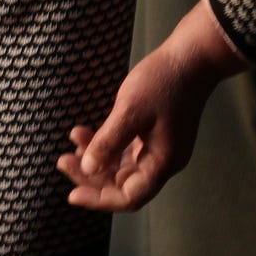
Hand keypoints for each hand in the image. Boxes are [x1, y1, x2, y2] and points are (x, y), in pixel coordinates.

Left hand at [59, 0, 251, 213]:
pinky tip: (85, 133)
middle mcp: (162, 161)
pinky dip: (105, 145)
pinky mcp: (155, 133)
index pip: (129, 197)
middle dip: (91, 175)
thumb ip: (108, 143)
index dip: (99, 199)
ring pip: (121, 166)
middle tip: (63, 161)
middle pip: (122, 183)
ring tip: (72, 142)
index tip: (71, 193)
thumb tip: (88, 169)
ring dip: (95, 158)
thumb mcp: (130, 111)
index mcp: (162, 162)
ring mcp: (159, 147)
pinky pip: (125, 149)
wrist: (192, 56)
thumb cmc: (163, 82)